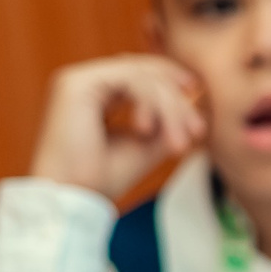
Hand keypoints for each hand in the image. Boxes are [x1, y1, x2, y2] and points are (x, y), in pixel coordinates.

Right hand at [30, 55, 205, 199]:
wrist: (72, 198)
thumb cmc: (102, 178)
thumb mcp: (147, 145)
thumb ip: (168, 121)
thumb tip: (196, 101)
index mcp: (98, 95)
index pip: (143, 76)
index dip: (175, 88)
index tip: (198, 118)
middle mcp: (86, 82)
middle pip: (146, 72)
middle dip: (177, 101)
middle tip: (197, 131)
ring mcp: (79, 79)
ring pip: (142, 75)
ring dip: (169, 108)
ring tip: (176, 143)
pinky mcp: (77, 82)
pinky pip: (131, 79)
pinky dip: (150, 102)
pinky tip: (147, 130)